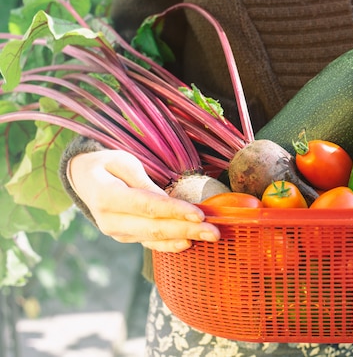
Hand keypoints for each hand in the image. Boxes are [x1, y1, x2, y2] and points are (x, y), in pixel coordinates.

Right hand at [67, 150, 219, 251]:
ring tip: (210, 236)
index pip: (148, 207)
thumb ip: (144, 183)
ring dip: (184, 237)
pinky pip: (150, 244)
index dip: (175, 212)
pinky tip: (189, 244)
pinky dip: (171, 245)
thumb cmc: (107, 165)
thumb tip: (168, 201)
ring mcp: (117, 232)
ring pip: (155, 238)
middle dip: (188, 230)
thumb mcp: (123, 162)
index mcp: (107, 197)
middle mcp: (110, 220)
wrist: (83, 179)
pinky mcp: (126, 237)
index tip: (200, 214)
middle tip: (215, 232)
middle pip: (155, 228)